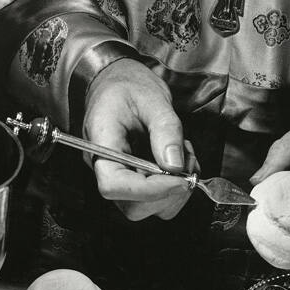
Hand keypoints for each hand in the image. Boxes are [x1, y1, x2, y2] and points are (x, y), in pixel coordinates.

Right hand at [83, 58, 196, 220]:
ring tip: (184, 156)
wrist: (118, 81)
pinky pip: (156, 200)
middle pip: (132, 206)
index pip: (114, 186)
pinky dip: (176, 187)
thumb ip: (165, 129)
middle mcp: (106, 169)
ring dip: (176, 191)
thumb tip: (174, 165)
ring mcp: (120, 177)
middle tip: (188, 164)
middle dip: (168, 193)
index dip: (150, 190)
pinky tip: (178, 160)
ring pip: (147, 208)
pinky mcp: (134, 180)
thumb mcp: (152, 98)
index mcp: (100, 145)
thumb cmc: (128, 85)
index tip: (180, 178)